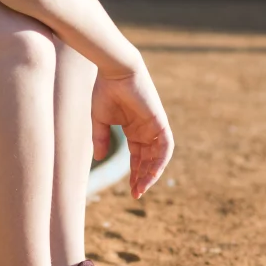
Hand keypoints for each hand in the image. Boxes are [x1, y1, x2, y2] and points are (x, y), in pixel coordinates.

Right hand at [90, 62, 173, 198]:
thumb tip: (100, 158)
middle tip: (136, 194)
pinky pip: (165, 146)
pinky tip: (152, 173)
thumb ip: (100, 139)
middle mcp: (145, 130)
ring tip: (142, 188)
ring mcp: (154, 126)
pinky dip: (160, 161)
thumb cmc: (106, 91)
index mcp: (133, 129)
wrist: (116, 71)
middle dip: (143, 177)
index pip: (137, 157)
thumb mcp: (100, 120)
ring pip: (158, 156)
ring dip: (152, 173)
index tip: (131, 191)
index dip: (135, 173)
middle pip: (148, 160)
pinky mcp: (160, 122)